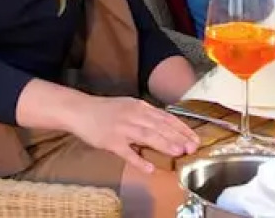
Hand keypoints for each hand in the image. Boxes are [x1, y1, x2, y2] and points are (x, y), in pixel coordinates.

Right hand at [65, 94, 200, 172]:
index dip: (181, 129)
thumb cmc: (105, 110)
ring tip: (178, 152)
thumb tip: (166, 127)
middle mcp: (133, 115)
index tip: (194, 139)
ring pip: (146, 136)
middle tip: (191, 148)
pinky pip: (126, 152)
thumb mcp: (129, 106)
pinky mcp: (110, 141)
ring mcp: (121, 128)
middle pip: (159, 126)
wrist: (80, 110)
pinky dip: (138, 160)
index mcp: (139, 107)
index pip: (165, 118)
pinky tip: (149, 168)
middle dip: (177, 137)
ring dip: (163, 144)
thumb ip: (146, 115)